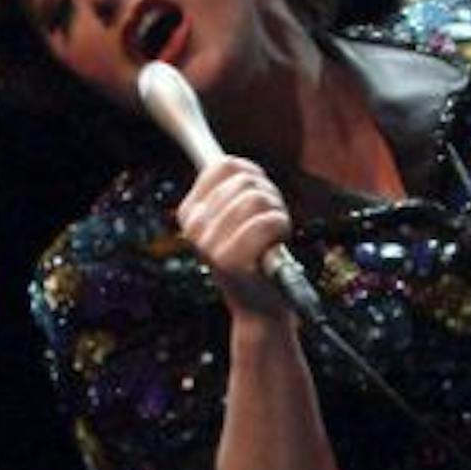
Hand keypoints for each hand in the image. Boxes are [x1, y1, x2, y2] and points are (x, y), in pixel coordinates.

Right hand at [177, 154, 297, 318]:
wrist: (259, 309)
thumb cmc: (255, 257)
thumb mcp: (236, 219)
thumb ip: (232, 188)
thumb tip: (232, 161)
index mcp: (189, 212)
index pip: (225, 165)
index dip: (254, 176)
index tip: (258, 200)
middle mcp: (193, 227)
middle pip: (245, 180)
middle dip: (269, 197)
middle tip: (268, 225)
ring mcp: (209, 244)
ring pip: (257, 198)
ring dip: (277, 213)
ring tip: (272, 236)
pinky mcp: (229, 260)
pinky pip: (267, 220)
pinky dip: (281, 228)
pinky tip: (276, 245)